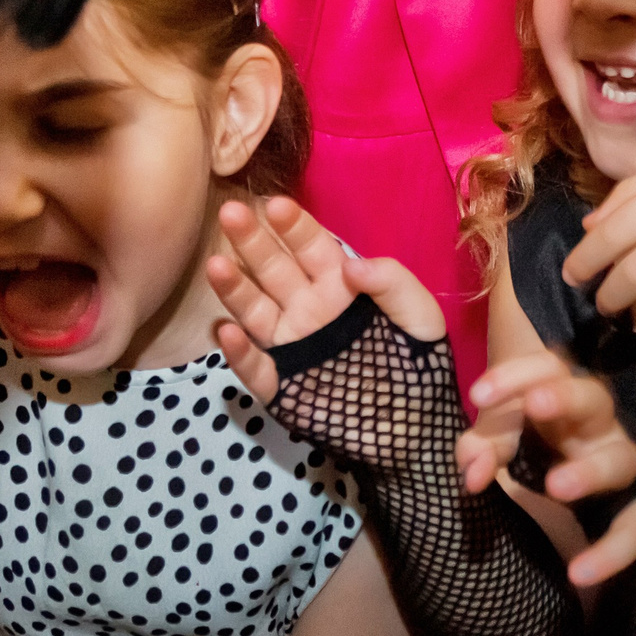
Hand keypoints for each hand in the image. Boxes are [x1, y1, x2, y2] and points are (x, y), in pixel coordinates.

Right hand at [206, 196, 446, 403]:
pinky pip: (256, 367)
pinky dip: (239, 351)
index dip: (294, 226)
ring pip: (255, 310)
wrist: (415, 431)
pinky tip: (225, 331)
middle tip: (230, 213)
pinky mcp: (282, 387)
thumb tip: (350, 264)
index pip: (312, 247)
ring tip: (215, 265)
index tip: (276, 204)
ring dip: (234, 288)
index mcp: (340, 286)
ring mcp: (292, 346)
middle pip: (274, 269)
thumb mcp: (421, 316)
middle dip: (252, 241)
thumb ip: (393, 282)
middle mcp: (308, 309)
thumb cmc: (421, 365)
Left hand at [464, 351, 635, 586]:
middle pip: (595, 396)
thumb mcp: (499, 444)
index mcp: (562, 396)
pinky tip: (579, 573)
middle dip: (567, 397)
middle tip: (535, 403)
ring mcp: (620, 464)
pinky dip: (613, 551)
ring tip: (555, 488)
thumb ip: (480, 449)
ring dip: (592, 471)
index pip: (547, 367)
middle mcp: (598, 425)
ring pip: (622, 459)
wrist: (576, 499)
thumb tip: (473, 473)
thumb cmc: (531, 453)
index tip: (478, 393)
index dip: (515, 374)